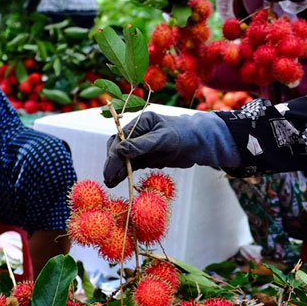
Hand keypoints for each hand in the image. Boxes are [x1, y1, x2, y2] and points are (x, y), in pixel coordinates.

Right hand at [103, 111, 240, 187]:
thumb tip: (120, 150)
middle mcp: (137, 133)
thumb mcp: (163, 139)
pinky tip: (118, 181)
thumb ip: (142, 145)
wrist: (198, 143)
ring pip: (123, 158)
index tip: (110, 169)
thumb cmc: (184, 135)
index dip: (114, 154)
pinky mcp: (145, 158)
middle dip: (112, 163)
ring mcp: (140, 146)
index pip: (121, 139)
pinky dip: (124, 173)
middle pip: (118, 148)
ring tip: (110, 183)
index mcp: (140, 123)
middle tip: (108, 179)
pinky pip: (131, 165)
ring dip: (116, 170)